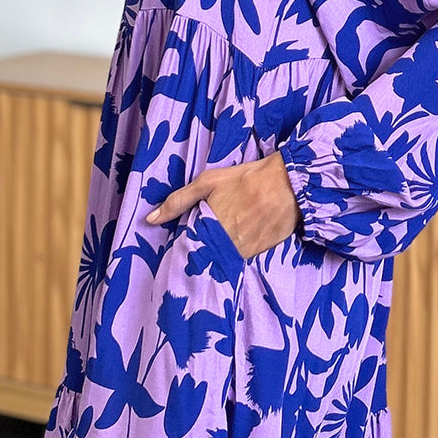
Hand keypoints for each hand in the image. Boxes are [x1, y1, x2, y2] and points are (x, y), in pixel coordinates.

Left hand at [145, 151, 302, 258]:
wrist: (288, 184)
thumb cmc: (246, 179)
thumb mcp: (207, 182)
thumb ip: (177, 201)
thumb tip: (150, 219)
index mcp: (207, 226)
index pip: (186, 246)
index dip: (183, 244)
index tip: (181, 243)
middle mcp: (223, 244)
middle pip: (203, 255)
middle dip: (200, 249)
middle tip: (202, 239)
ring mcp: (242, 251)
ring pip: (221, 258)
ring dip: (217, 252)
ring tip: (222, 237)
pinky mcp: (258, 254)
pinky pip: (239, 258)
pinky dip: (235, 253)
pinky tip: (238, 239)